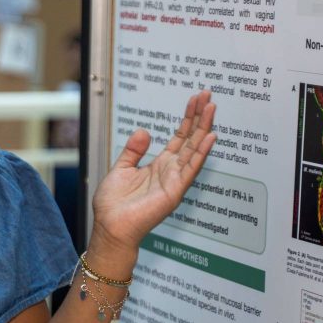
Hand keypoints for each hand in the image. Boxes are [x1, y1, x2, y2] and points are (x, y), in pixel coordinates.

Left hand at [90, 91, 216, 252]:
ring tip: (212, 108)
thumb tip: (144, 131)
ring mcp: (175, 180)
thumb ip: (134, 151)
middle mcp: (171, 171)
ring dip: (203, 128)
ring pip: (193, 149)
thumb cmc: (114, 205)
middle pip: (189, 139)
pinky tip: (210, 136)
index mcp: (159, 165)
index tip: (195, 100)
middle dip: (199, 117)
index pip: (178, 137)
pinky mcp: (175, 191)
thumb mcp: (121, 169)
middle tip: (208, 95)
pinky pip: (191, 168)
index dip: (187, 118)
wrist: (110, 227)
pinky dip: (201, 152)